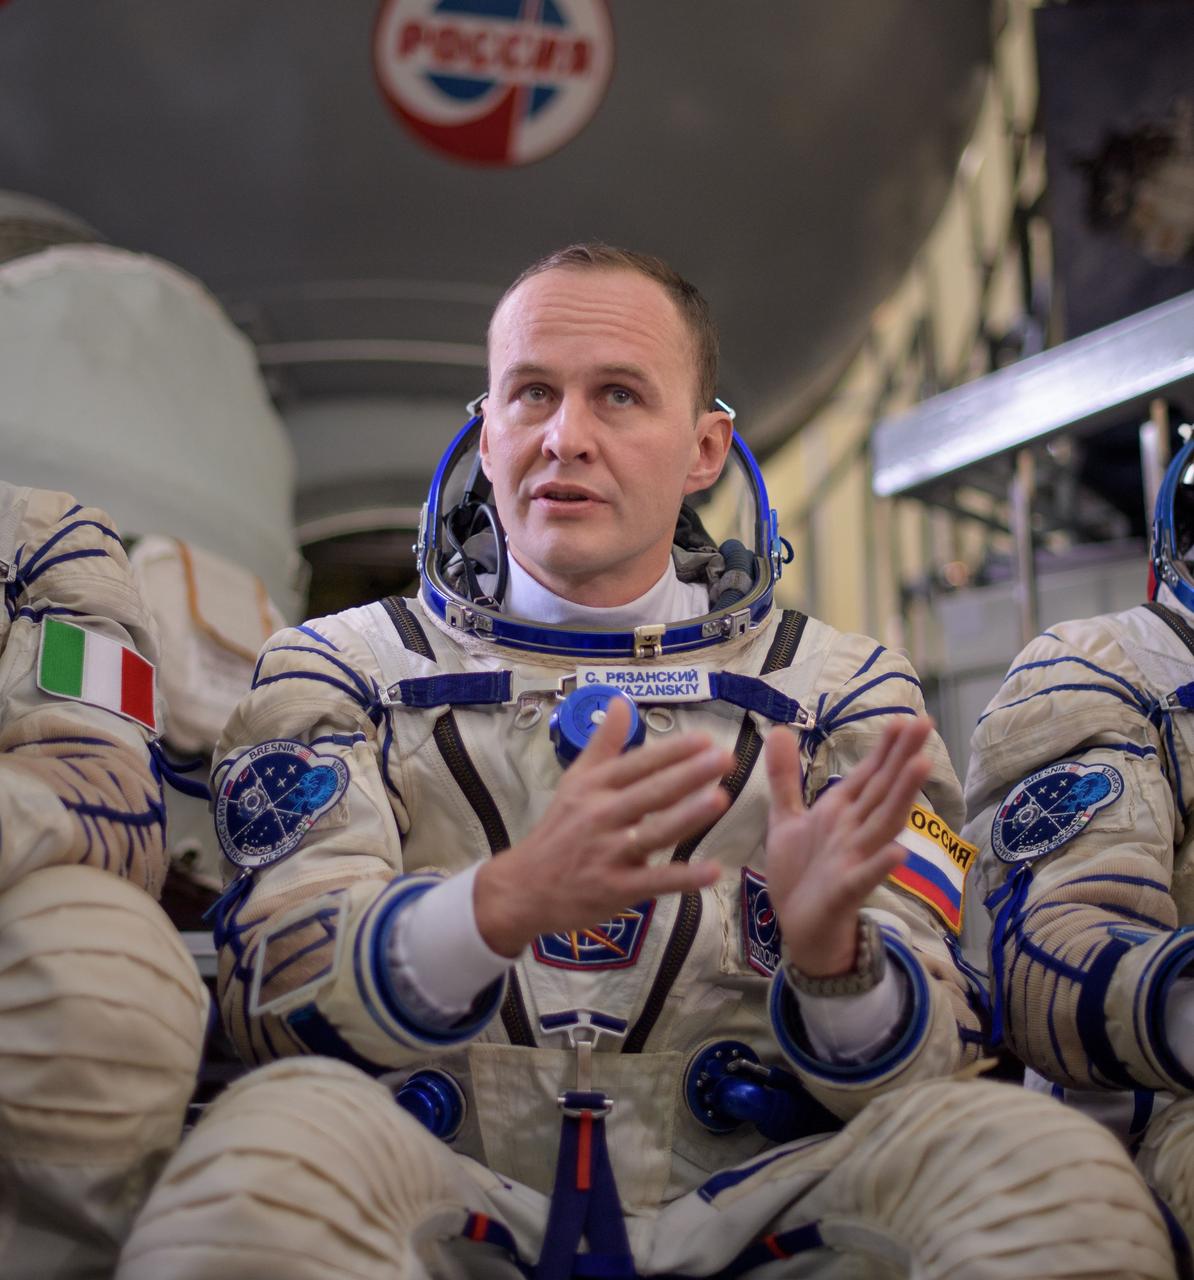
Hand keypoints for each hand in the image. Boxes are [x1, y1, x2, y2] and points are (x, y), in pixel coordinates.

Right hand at [475, 696, 734, 956]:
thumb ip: (604, 744)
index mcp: (594, 787)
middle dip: (688, 774)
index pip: (637, 764)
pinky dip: (683, 878)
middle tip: (724, 758)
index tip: (706, 738)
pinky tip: (713, 871)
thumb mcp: (575, 781)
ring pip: (653, 832)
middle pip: (650, 792)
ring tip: (721, 799)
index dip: (672, 751)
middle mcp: (601, 815)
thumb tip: (622, 701)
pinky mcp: (615, 889)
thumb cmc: (559, 830)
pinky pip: (654, 882)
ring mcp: (608, 854)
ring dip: (687, 816)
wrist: (525, 887)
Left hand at [764, 716, 932, 977]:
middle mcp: (854, 830)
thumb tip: (779, 728)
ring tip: (920, 766)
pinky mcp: (845, 890)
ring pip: (882, 823)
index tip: (905, 717)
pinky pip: (866, 876)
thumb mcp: (787, 817)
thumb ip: (785, 776)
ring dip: (901, 796)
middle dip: (902, 757)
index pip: (868, 774)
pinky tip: (900, 852)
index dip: (885, 747)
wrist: (798, 927)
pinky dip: (881, 864)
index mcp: (841, 812)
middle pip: (882, 789)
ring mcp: (854, 859)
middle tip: (925, 723)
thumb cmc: (801, 872)